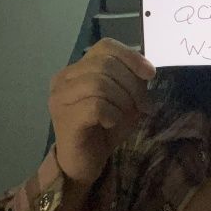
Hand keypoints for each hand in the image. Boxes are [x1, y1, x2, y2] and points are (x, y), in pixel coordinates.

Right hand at [48, 38, 156, 185]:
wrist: (84, 164)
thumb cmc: (104, 130)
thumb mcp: (124, 100)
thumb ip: (132, 81)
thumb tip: (146, 70)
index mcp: (77, 69)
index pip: (105, 46)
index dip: (131, 57)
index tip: (150, 75)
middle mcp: (63, 78)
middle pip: (105, 64)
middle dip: (131, 85)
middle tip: (141, 106)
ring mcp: (60, 98)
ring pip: (99, 83)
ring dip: (122, 101)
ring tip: (123, 116)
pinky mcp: (65, 118)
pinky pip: (95, 105)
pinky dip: (111, 113)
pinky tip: (110, 123)